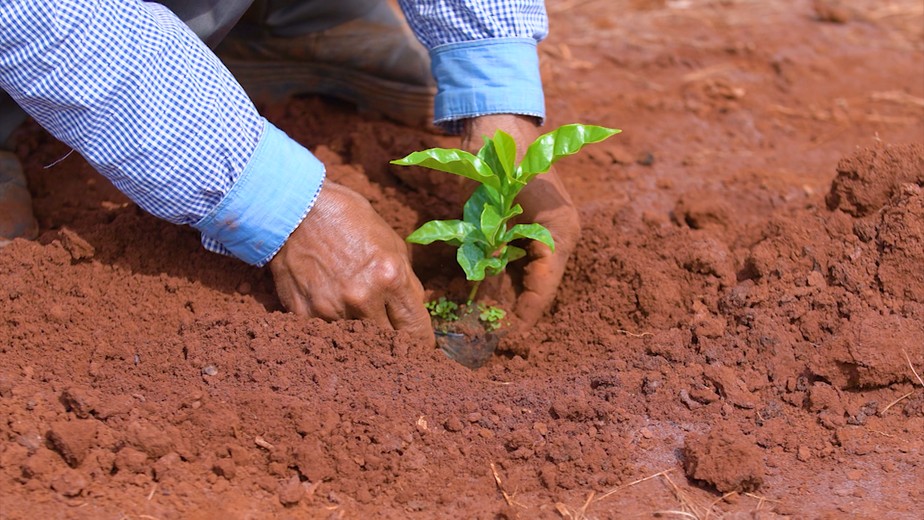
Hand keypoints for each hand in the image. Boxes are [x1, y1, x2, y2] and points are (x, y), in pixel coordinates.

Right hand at [269, 181, 433, 345]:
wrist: (295, 208)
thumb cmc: (348, 219)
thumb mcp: (391, 243)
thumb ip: (406, 282)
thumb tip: (414, 311)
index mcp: (389, 277)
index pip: (416, 329)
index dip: (421, 341)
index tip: (419, 344)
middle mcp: (362, 298)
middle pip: (389, 342)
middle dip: (394, 340)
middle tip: (391, 334)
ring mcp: (331, 309)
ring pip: (358, 341)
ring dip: (362, 333)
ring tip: (357, 314)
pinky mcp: (305, 314)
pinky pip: (328, 331)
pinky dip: (333, 324)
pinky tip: (331, 304)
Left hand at [462, 115, 581, 326]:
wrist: (498, 124)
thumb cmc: (500, 158)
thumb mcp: (492, 204)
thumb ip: (490, 242)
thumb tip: (483, 278)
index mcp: (560, 232)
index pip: (546, 286)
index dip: (526, 313)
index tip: (506, 336)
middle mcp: (555, 237)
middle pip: (535, 286)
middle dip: (511, 311)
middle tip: (485, 336)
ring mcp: (539, 233)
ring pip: (522, 277)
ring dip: (501, 298)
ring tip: (476, 325)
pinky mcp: (522, 230)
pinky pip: (511, 262)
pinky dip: (495, 278)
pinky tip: (473, 296)